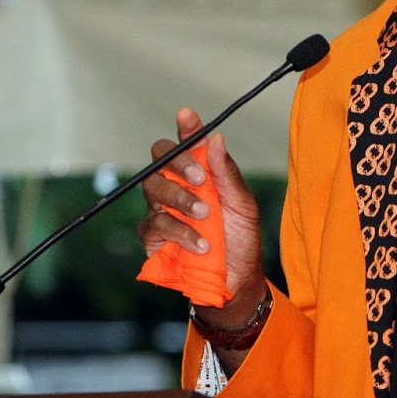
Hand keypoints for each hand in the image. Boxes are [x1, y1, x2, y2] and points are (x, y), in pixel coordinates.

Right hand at [138, 108, 267, 324]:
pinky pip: (155, 223)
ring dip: (181, 199)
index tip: (187, 116)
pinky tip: (201, 243)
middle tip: (200, 178)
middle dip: (178, 163)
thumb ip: (228, 174)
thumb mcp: (243, 206)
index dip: (186, 128)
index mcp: (200, 174)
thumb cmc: (240, 239)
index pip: (187, 144)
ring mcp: (160, 209)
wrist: (235, 281)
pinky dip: (180, 231)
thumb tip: (215, 138)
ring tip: (205, 215)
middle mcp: (176, 186)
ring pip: (154, 188)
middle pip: (160, 159)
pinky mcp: (152, 236)